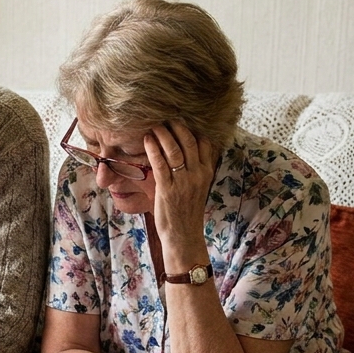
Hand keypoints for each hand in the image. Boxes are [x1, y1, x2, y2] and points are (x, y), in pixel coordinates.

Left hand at [145, 121, 215, 263]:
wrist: (184, 236)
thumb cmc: (186, 211)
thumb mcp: (197, 187)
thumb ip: (195, 168)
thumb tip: (186, 150)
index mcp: (207, 172)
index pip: (205, 142)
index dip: (193, 127)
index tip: (182, 117)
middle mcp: (198, 174)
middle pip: (189, 141)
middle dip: (176, 125)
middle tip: (164, 116)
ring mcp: (183, 182)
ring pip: (174, 149)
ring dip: (162, 134)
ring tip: (153, 124)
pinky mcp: (168, 190)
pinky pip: (160, 164)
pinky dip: (153, 149)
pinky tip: (146, 140)